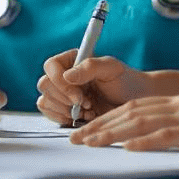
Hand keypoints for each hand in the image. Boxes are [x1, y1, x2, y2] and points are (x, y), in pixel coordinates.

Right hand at [35, 48, 150, 124]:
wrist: (134, 102)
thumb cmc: (125, 81)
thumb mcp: (111, 68)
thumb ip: (90, 67)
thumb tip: (66, 75)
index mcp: (72, 60)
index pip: (51, 66)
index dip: (60, 83)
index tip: (78, 95)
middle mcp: (64, 75)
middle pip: (45, 85)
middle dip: (64, 99)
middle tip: (86, 104)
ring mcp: (63, 94)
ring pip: (45, 101)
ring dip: (65, 110)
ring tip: (87, 111)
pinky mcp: (64, 110)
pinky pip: (50, 114)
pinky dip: (64, 119)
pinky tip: (83, 118)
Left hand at [70, 92, 178, 152]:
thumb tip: (161, 139)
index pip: (136, 108)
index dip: (108, 119)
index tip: (87, 131)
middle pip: (130, 112)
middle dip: (100, 125)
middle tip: (75, 138)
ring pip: (141, 122)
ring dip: (111, 133)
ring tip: (89, 143)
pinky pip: (166, 135)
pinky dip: (143, 141)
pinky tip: (126, 148)